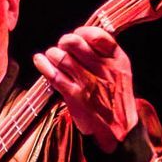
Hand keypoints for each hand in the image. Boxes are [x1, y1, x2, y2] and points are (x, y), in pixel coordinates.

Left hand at [34, 25, 138, 151]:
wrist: (119, 130)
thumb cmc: (117, 100)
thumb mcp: (122, 73)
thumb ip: (107, 56)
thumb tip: (85, 39)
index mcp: (117, 60)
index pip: (98, 36)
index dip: (83, 32)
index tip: (78, 34)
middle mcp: (102, 69)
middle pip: (76, 43)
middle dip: (65, 41)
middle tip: (63, 45)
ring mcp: (87, 83)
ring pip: (62, 58)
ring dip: (53, 53)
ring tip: (53, 55)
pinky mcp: (74, 96)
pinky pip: (54, 75)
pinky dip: (43, 65)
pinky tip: (39, 60)